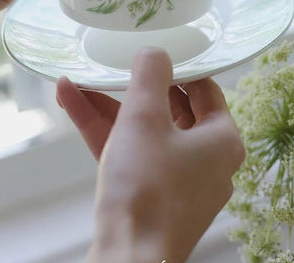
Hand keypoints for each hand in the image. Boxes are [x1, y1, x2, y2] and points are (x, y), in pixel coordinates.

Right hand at [56, 48, 244, 262]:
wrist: (127, 259)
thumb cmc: (146, 186)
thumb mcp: (144, 116)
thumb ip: (150, 74)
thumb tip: (155, 51)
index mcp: (222, 139)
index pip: (204, 89)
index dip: (178, 66)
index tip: (154, 51)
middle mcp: (207, 160)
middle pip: (170, 109)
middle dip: (133, 87)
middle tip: (114, 65)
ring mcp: (180, 181)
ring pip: (145, 131)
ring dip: (108, 107)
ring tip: (76, 82)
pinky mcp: (154, 197)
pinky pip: (132, 153)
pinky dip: (106, 131)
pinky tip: (72, 103)